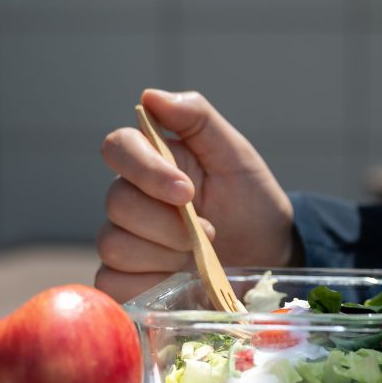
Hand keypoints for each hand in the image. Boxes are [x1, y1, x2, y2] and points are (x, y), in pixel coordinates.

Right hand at [96, 88, 295, 300]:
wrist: (269, 255)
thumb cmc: (250, 202)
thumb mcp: (235, 155)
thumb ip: (197, 120)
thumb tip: (150, 96)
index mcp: (152, 162)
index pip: (117, 148)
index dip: (145, 171)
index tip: (187, 192)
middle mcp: (130, 198)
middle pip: (117, 204)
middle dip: (168, 224)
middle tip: (210, 232)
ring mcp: (125, 240)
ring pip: (114, 245)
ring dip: (165, 255)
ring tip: (199, 258)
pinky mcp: (127, 280)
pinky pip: (112, 284)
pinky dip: (148, 286)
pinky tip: (179, 281)